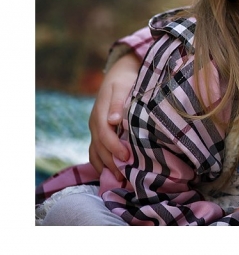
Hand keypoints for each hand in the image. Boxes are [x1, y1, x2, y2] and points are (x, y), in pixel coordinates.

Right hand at [88, 52, 140, 174]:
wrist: (120, 73)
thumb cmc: (126, 80)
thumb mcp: (123, 86)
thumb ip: (119, 103)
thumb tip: (114, 120)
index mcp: (101, 113)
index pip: (105, 134)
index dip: (114, 147)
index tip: (126, 157)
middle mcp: (95, 122)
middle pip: (99, 147)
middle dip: (110, 162)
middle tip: (124, 177)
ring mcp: (96, 128)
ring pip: (95, 151)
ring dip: (105, 166)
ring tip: (118, 180)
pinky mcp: (100, 131)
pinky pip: (95, 150)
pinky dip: (101, 162)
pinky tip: (110, 173)